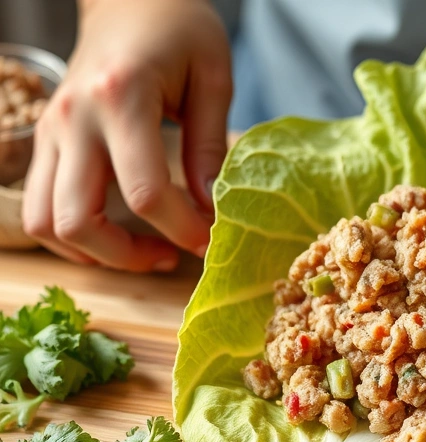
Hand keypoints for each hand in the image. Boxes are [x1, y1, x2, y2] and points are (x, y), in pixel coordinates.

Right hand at [22, 0, 231, 271]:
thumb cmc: (178, 29)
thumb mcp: (213, 78)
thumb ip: (211, 146)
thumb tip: (212, 209)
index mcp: (121, 99)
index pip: (145, 193)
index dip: (183, 230)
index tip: (212, 241)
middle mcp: (73, 120)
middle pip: (77, 221)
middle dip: (129, 256)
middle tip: (175, 254)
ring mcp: (50, 131)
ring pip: (45, 223)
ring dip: (95, 253)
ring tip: (147, 249)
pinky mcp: (44, 140)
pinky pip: (39, 206)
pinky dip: (75, 235)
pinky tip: (118, 234)